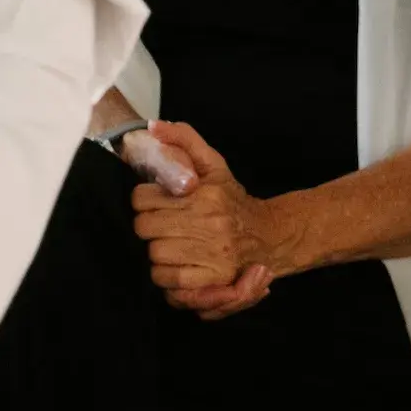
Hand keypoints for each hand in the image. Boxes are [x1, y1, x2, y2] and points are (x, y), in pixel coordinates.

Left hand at [129, 121, 291, 319]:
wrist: (269, 234)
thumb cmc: (232, 198)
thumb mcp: (212, 163)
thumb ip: (183, 139)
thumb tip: (153, 127)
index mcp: (203, 194)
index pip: (142, 199)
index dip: (145, 201)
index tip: (157, 203)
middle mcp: (208, 223)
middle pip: (144, 229)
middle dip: (149, 227)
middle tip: (163, 225)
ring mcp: (213, 254)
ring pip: (154, 256)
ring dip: (157, 253)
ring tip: (171, 245)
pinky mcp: (215, 279)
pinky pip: (171, 283)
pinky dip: (168, 277)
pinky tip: (177, 265)